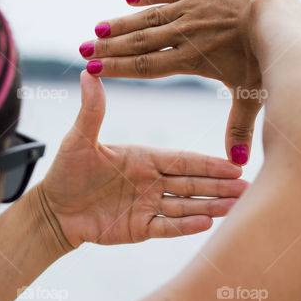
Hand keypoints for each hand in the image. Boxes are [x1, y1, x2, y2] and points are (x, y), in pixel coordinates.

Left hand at [35, 71, 248, 248]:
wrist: (52, 211)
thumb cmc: (65, 171)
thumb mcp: (79, 139)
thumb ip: (92, 110)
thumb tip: (86, 72)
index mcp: (144, 158)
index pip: (183, 160)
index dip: (208, 163)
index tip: (233, 164)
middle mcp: (152, 181)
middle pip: (193, 183)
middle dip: (221, 185)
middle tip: (249, 187)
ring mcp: (148, 205)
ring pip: (187, 205)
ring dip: (212, 205)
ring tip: (237, 207)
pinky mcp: (140, 229)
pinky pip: (167, 226)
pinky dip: (186, 226)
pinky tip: (207, 223)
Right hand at [82, 0, 288, 164]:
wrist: (279, 13)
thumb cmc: (269, 57)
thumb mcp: (252, 94)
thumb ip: (240, 127)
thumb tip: (238, 163)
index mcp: (192, 60)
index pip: (146, 66)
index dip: (118, 69)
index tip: (93, 70)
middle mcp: (185, 33)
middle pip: (139, 42)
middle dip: (109, 47)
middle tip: (83, 49)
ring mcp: (191, 6)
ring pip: (149, 16)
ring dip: (121, 23)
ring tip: (97, 28)